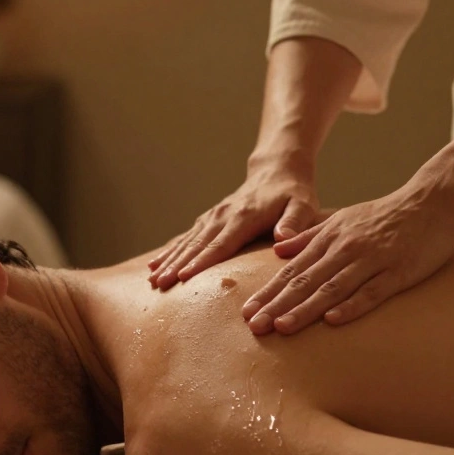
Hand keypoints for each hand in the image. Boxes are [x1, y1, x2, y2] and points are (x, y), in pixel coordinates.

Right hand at [149, 156, 318, 289]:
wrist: (277, 170)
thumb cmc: (294, 193)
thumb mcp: (302, 205)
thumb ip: (294, 222)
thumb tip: (283, 238)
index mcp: (244, 217)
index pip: (220, 244)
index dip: (202, 261)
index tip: (184, 277)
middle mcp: (223, 215)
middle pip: (197, 245)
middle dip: (177, 265)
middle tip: (158, 285)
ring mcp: (213, 216)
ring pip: (187, 241)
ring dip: (169, 260)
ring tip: (151, 279)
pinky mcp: (209, 219)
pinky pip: (186, 237)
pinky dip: (170, 250)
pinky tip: (155, 264)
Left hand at [241, 187, 453, 334]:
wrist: (431, 201)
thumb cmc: (385, 214)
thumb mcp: (342, 219)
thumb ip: (309, 236)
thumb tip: (278, 251)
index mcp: (330, 238)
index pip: (292, 270)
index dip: (268, 292)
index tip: (247, 313)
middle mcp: (345, 249)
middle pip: (305, 281)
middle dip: (277, 305)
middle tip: (254, 326)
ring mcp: (371, 260)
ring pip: (332, 288)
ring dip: (305, 309)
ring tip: (282, 327)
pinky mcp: (398, 271)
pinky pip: (371, 292)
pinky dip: (351, 306)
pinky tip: (332, 321)